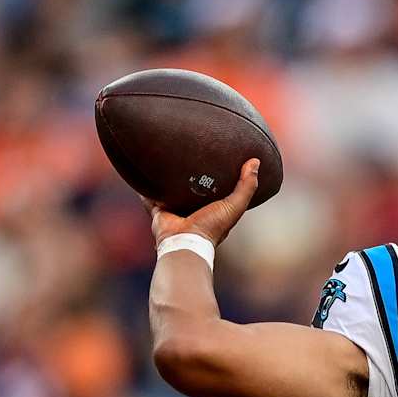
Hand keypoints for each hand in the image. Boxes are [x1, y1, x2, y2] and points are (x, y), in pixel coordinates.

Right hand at [146, 158, 260, 248]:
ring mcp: (174, 210)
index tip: (217, 158)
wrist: (185, 242)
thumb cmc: (211, 227)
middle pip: (190, 189)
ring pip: (170, 190)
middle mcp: (192, 209)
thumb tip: (255, 162)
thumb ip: (246, 186)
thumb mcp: (234, 205)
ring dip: (167, 179)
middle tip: (188, 154)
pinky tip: (142, 173)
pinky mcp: (158, 210)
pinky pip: (149, 197)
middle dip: (189, 175)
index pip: (214, 190)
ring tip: (164, 159)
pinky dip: (145, 187)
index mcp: (210, 209)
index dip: (216, 176)